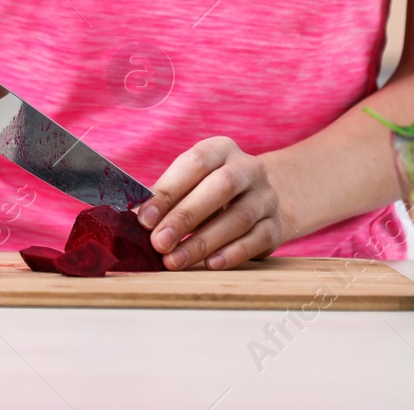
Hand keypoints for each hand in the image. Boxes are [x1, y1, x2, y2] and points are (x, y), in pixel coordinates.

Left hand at [136, 138, 290, 270]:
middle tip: (159, 243)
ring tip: (175, 261)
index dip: (168, 191)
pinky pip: (257, 239)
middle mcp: (247, 168)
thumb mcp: (193, 182)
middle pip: (219, 189)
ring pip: (238, 218)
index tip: (144, 219)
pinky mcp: (276, 225)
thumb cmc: (212, 190)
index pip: (193, 164)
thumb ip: (168, 197)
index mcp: (220, 149)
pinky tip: (210, 264)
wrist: (264, 196)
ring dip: (203, 242)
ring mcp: (265, 196)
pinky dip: (233, 253)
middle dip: (184, 217)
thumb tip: (137, 219)